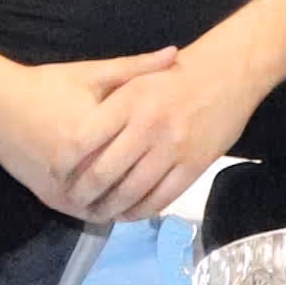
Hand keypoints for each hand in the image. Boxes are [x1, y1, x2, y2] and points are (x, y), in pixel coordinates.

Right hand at [0, 49, 178, 202]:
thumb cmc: (45, 85)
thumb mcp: (91, 73)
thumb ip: (135, 68)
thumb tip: (176, 54)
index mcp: (87, 134)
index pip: (137, 152)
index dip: (163, 153)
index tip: (185, 146)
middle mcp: (73, 167)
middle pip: (124, 183)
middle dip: (150, 181)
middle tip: (175, 174)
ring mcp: (59, 188)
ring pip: (106, 205)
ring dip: (128, 200)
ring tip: (154, 189)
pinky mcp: (48, 199)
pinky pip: (85, 211)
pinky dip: (106, 208)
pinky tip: (124, 199)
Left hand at [61, 42, 266, 223]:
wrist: (230, 72)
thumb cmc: (179, 75)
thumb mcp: (140, 77)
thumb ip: (110, 100)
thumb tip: (74, 133)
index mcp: (130, 99)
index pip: (85, 139)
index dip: (65, 162)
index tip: (55, 173)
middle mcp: (149, 124)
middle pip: (104, 171)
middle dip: (83, 192)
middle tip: (73, 200)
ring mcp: (174, 147)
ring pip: (132, 190)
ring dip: (110, 208)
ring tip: (97, 212)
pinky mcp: (195, 164)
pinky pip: (162, 197)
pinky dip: (141, 210)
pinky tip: (129, 212)